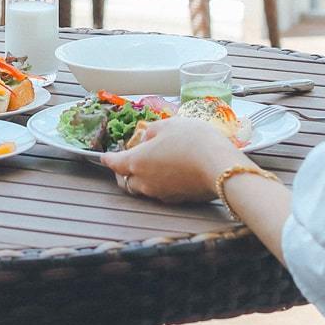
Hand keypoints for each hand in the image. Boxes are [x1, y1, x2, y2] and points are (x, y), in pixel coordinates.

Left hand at [102, 118, 249, 203]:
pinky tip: (170, 173)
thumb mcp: (169, 125)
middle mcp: (144, 181)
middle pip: (125, 181)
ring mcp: (160, 193)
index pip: (113, 163)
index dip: (108, 158)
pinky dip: (160, 183)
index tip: (104, 156)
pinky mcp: (176, 200)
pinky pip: (160, 193)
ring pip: (142, 189)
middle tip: (127, 162)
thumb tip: (146, 137)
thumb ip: (152, 130)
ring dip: (141, 179)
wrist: (220, 166)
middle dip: (123, 172)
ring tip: (151, 166)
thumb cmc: (192, 140)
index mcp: (136, 161)